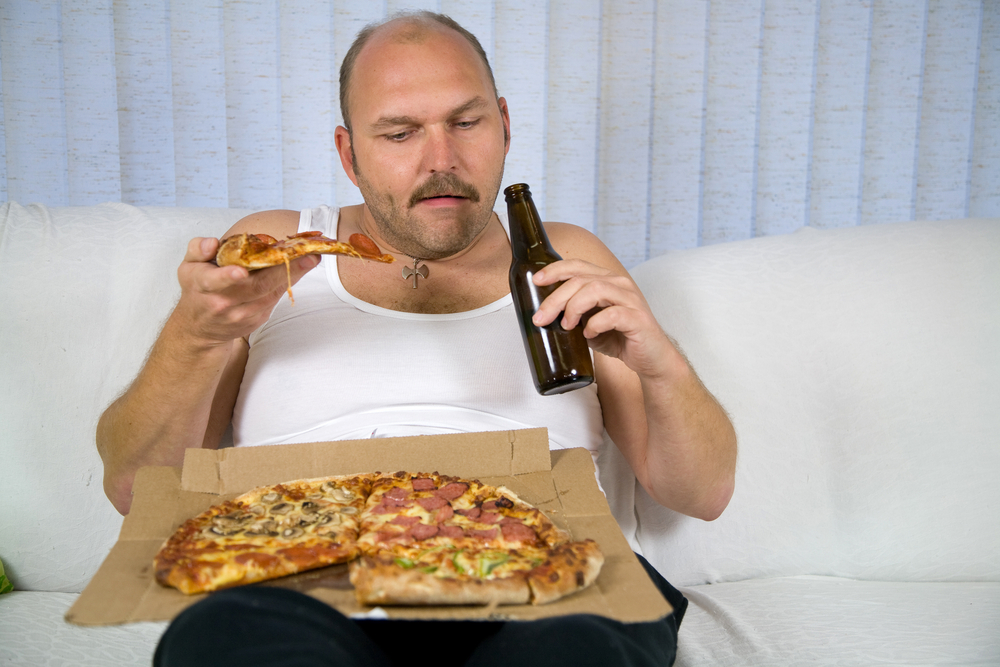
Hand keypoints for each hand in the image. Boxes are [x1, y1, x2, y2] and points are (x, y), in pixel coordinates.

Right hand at [173, 237, 319, 345]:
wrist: (201, 329)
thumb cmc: (197, 290)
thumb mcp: (188, 267)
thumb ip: (198, 250)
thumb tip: (212, 243)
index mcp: (203, 286)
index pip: (214, 281)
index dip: (227, 276)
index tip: (241, 271)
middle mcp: (223, 303)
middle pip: (256, 287)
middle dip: (282, 270)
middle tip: (306, 255)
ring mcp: (242, 314)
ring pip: (270, 293)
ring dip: (293, 274)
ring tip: (311, 258)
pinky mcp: (257, 319)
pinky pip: (275, 298)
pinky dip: (288, 282)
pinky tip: (300, 268)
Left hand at [530, 259, 673, 379]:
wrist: (651, 358)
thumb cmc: (619, 338)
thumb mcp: (589, 323)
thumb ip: (572, 314)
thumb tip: (544, 315)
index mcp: (607, 280)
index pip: (578, 265)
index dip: (555, 270)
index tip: (536, 281)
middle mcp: (620, 284)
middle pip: (581, 279)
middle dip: (555, 298)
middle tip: (540, 318)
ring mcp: (631, 299)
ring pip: (595, 290)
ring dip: (573, 307)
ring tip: (566, 325)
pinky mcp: (638, 318)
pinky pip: (612, 315)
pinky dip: (595, 324)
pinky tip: (589, 334)